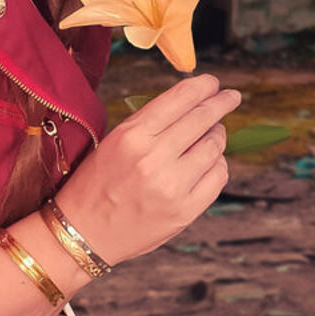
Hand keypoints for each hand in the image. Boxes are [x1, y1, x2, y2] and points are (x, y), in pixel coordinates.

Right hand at [56, 73, 240, 267]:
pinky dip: (217, 164)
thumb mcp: (112, 143)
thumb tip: (190, 105)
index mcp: (132, 136)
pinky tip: (208, 162)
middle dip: (221, 103)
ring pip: (214, 147)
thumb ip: (149, 124)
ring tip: (212, 134)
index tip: (213, 83)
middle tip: (230, 97)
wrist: (84, 232)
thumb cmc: (95, 184)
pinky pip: (218, 177)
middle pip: (203, 119)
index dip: (203, 86)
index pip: (180, 99)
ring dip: (217, 136)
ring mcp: (172, 186)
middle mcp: (153, 158)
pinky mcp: (185, 211)